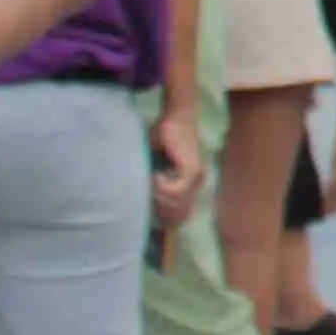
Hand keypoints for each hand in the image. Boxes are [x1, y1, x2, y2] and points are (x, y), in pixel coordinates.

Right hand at [151, 111, 209, 229]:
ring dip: (159, 197)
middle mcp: (197, 182)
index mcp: (191, 182)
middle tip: (148, 195)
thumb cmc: (163, 136)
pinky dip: (163, 187)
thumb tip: (138, 199)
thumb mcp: (154, 161)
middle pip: (178, 214)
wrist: (176, 116)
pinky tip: (156, 175)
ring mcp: (196, 177)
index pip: (181, 214)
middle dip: (159, 209)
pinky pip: (176, 190)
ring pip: (176, 204)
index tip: (149, 210)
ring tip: (151, 183)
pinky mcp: (191, 170)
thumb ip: (151, 179)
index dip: (165, 218)